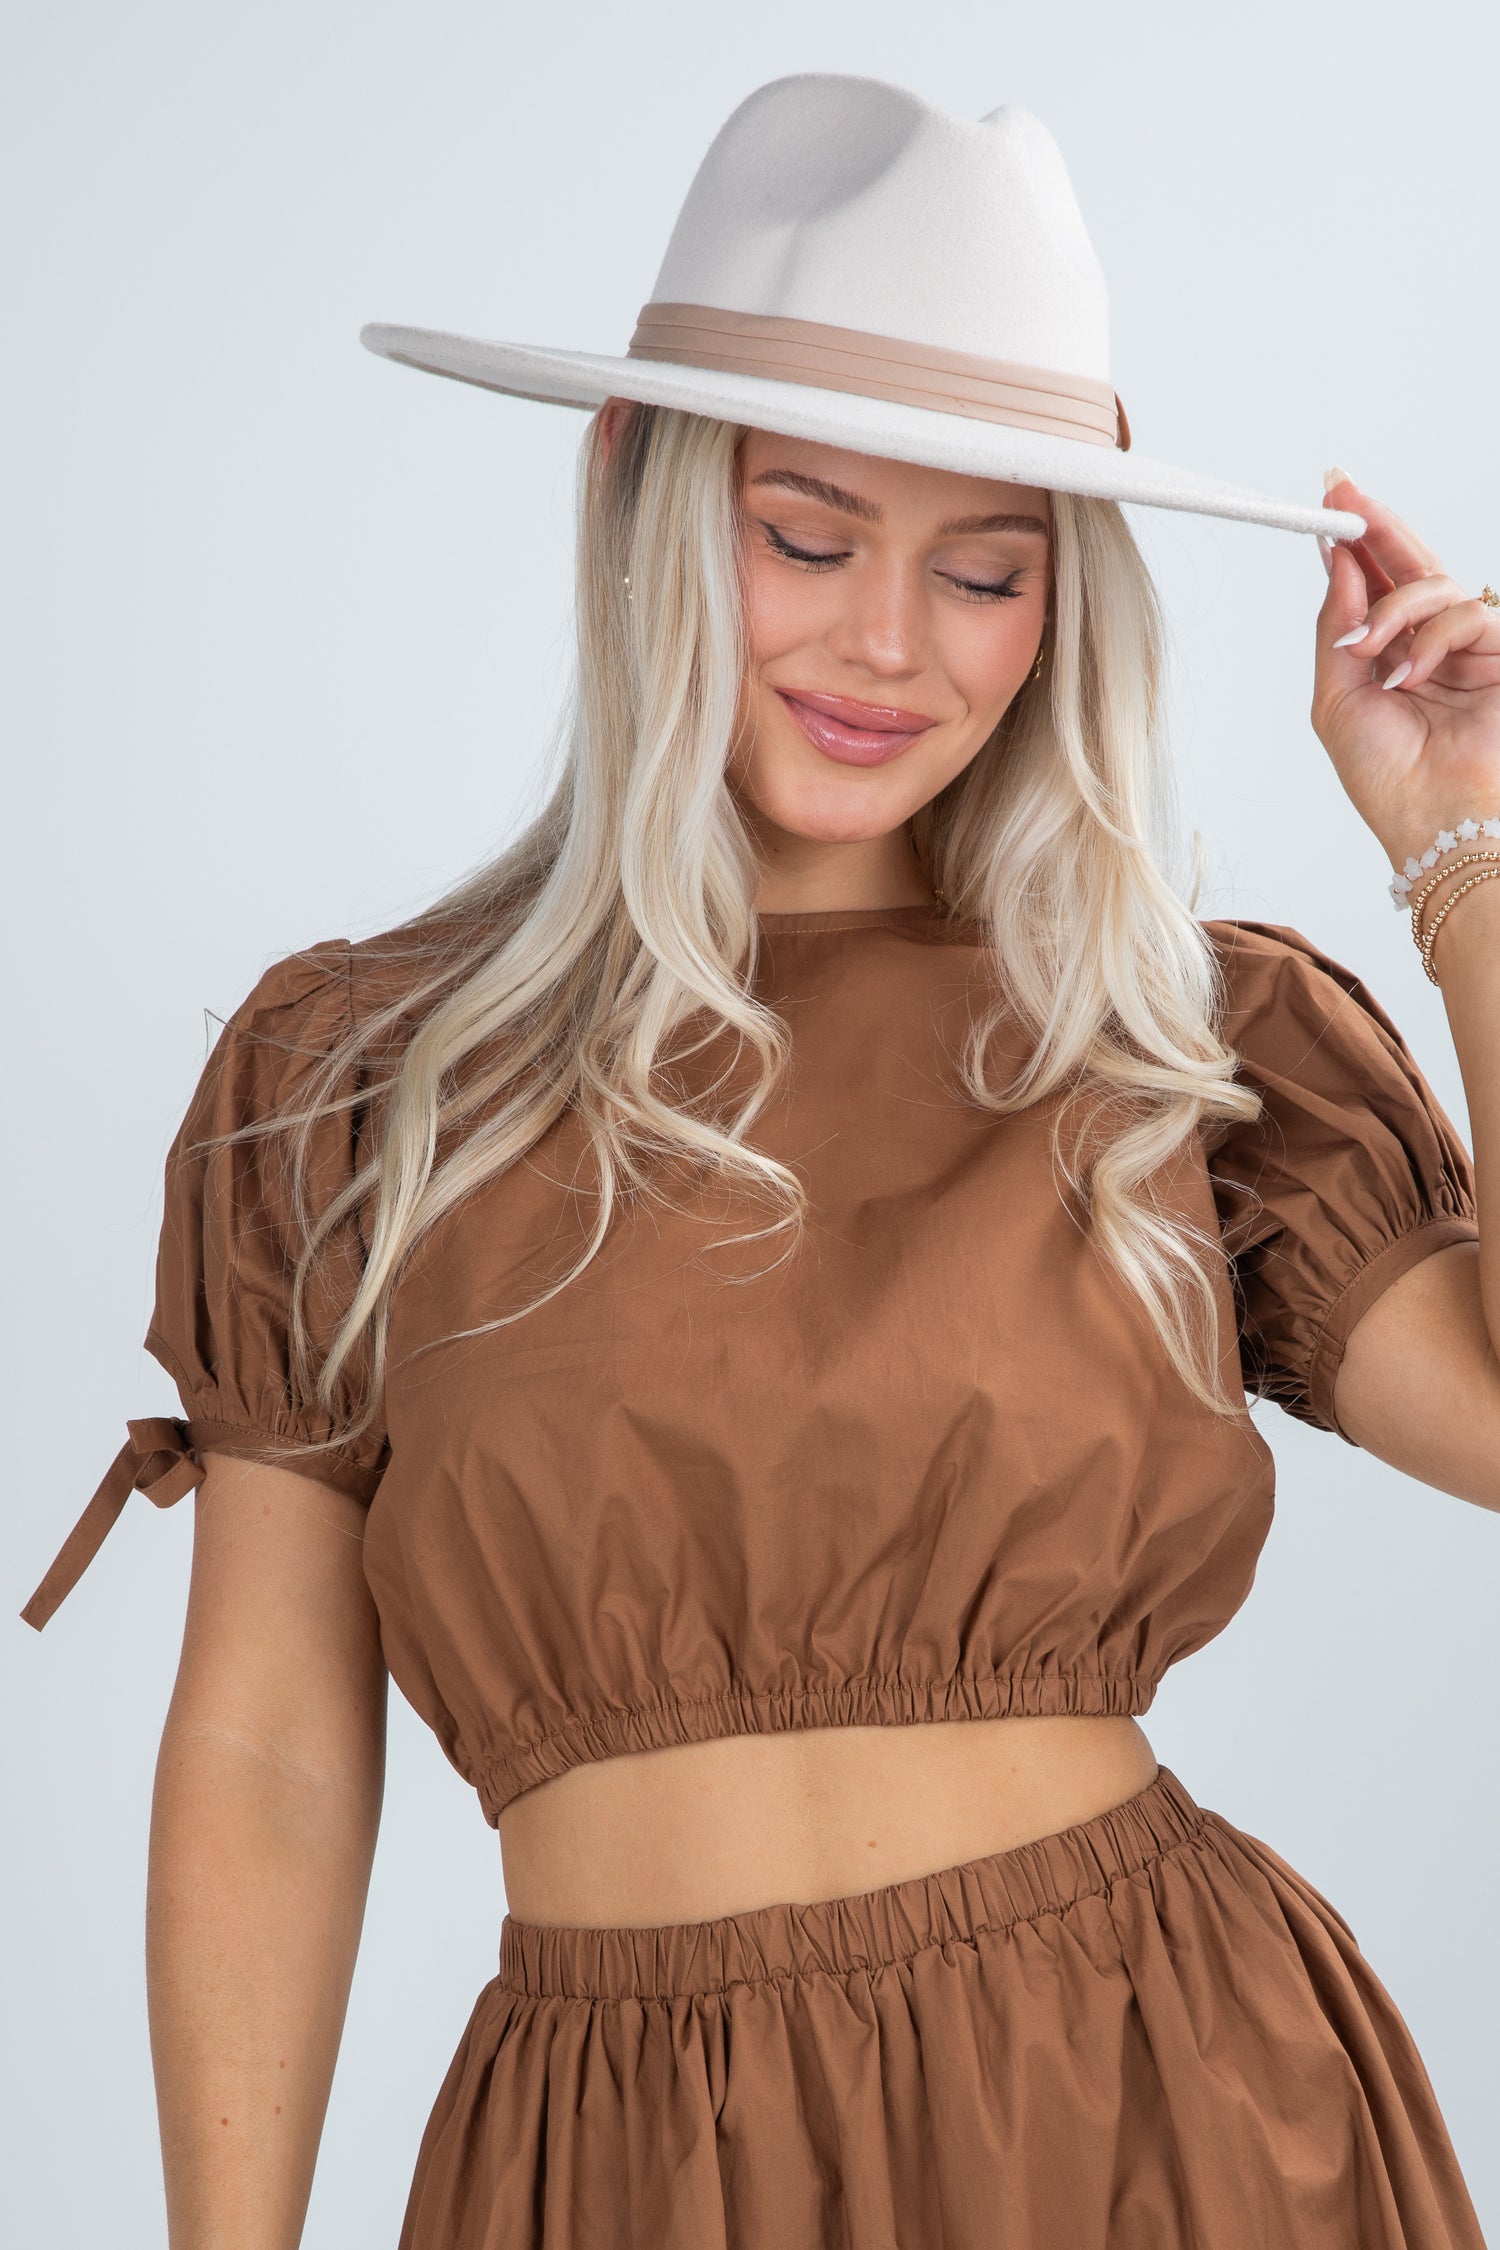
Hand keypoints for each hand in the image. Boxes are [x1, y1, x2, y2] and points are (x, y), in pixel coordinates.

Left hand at [1312, 470, 1499, 869]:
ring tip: (1367, 649)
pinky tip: (1410, 675)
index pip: (1373, 585)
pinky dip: (1431, 638)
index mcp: (1387, 656)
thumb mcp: (1337, 697)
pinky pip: (1467, 613)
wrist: (1431, 818)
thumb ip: (1338, 625)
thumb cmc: (1385, 776)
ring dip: (1391, 608)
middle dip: (1374, 524)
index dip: (1353, 543)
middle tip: (1342, 493)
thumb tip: (1337, 562)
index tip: (1328, 505)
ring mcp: (1466, 648)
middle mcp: (1426, 646)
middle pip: (1406, 565)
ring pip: (1433, 584)